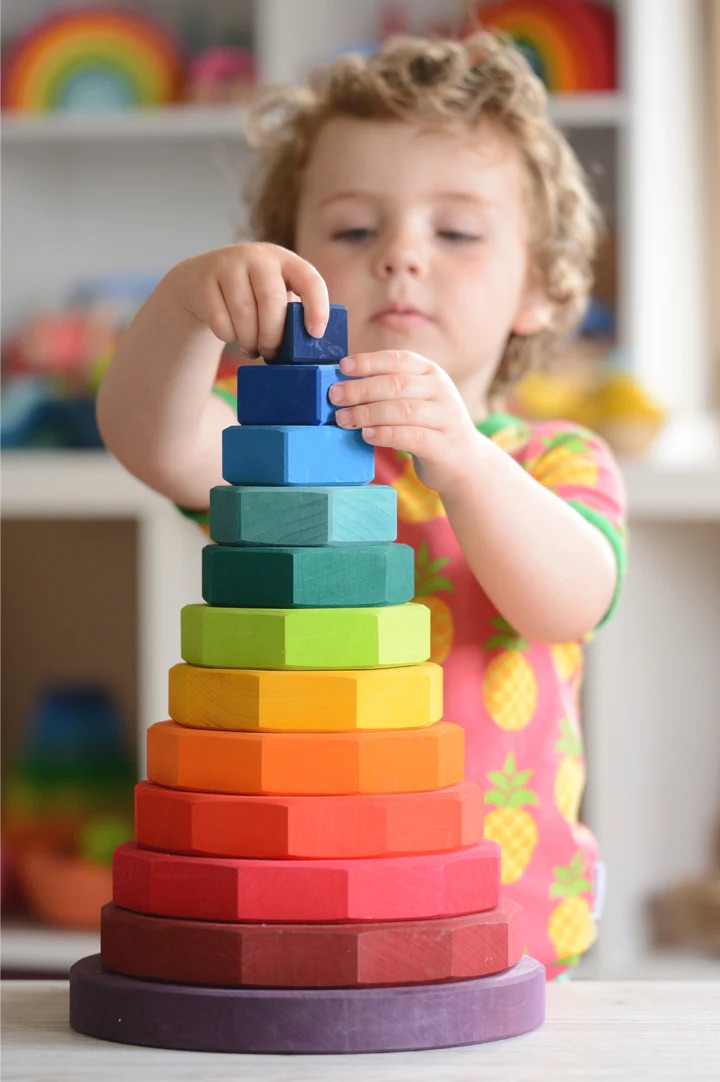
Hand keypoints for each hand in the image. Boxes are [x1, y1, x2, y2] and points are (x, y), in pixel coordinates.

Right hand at [170, 242, 328, 356]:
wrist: (201, 278)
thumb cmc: (250, 294)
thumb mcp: (274, 293)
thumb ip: (291, 312)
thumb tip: (308, 346)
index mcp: (284, 261)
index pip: (310, 280)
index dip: (317, 308)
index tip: (315, 334)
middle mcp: (257, 257)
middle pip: (271, 301)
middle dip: (273, 335)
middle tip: (272, 353)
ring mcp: (228, 265)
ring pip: (244, 313)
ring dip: (250, 340)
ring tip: (252, 348)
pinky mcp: (203, 280)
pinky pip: (220, 321)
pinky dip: (229, 336)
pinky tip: (232, 335)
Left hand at [329, 350, 480, 493]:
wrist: (465, 462)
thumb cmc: (429, 428)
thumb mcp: (415, 400)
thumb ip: (389, 390)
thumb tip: (344, 385)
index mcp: (431, 373)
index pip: (398, 360)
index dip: (369, 361)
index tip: (343, 366)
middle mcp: (441, 391)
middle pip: (395, 384)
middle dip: (360, 389)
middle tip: (335, 396)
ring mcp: (445, 418)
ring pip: (401, 410)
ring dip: (367, 413)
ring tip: (344, 419)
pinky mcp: (443, 445)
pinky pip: (410, 436)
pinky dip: (384, 434)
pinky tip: (366, 435)